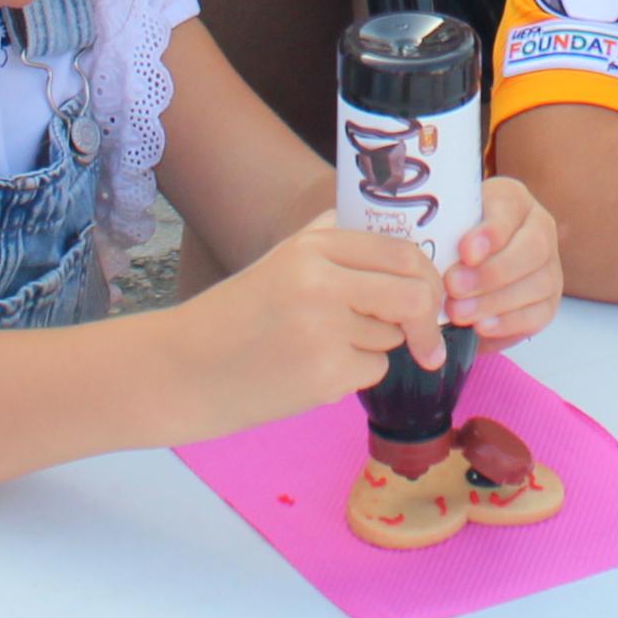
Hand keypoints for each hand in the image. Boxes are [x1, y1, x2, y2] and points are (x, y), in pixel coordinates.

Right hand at [187, 217, 448, 428]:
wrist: (184, 369)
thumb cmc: (237, 315)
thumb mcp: (282, 259)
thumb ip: (336, 243)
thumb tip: (405, 247)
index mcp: (313, 246)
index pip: (402, 252)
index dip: (429, 275)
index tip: (433, 295)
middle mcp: (322, 281)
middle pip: (413, 294)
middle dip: (428, 319)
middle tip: (427, 339)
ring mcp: (324, 329)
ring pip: (392, 337)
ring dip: (376, 346)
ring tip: (324, 345)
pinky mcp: (323, 375)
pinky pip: (371, 370)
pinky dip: (355, 374)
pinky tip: (313, 370)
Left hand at [447, 177, 561, 348]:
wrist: (471, 266)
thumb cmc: (453, 240)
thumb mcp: (448, 224)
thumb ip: (443, 229)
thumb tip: (426, 252)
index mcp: (513, 199)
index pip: (510, 209)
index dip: (490, 232)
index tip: (465, 251)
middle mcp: (539, 228)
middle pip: (533, 248)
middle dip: (491, 272)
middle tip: (453, 286)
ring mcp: (550, 266)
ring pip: (537, 283)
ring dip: (494, 301)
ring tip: (458, 312)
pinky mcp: (549, 301)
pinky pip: (538, 314)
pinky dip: (509, 323)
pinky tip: (482, 326)